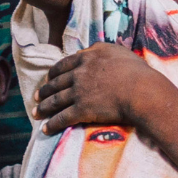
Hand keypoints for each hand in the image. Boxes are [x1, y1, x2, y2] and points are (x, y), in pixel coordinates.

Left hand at [34, 42, 159, 135]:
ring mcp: (79, 92)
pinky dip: (52, 124)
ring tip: (36, 113)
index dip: (53, 73)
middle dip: (43, 91)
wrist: (142, 91)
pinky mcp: (82, 110)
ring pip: (55, 101)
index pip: (63, 65)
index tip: (48, 79)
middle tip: (36, 97)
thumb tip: (87, 50)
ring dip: (43, 108)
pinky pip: (62, 118)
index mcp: (87, 58)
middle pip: (55, 83)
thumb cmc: (136, 71)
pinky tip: (46, 129)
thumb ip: (100, 48)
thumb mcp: (117, 51)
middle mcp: (79, 74)